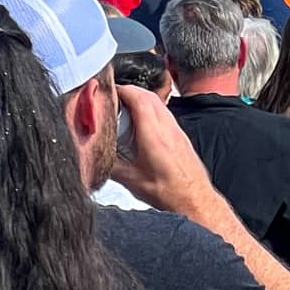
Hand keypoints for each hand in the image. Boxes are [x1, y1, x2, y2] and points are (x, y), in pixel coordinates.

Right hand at [113, 85, 216, 218]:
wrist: (194, 198)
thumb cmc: (168, 192)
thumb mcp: (131, 182)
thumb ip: (112, 167)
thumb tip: (96, 157)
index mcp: (154, 136)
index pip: (139, 100)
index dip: (122, 90)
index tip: (109, 91)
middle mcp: (167, 128)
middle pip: (149, 96)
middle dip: (129, 91)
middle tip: (114, 97)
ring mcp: (176, 129)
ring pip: (158, 103)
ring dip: (141, 99)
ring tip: (125, 108)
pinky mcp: (180, 135)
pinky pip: (164, 112)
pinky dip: (150, 109)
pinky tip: (141, 123)